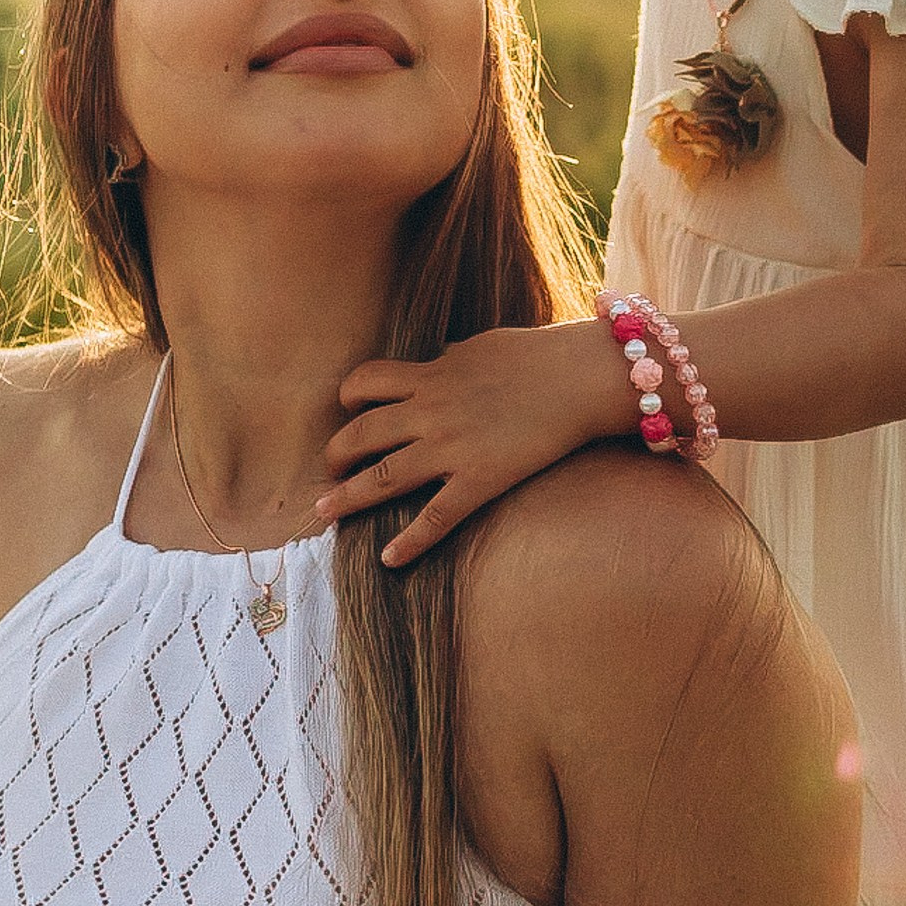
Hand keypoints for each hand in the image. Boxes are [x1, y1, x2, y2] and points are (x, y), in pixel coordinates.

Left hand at [319, 320, 635, 564]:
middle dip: (336, 454)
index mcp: (430, 375)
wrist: (579, 378)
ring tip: (327, 512)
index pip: (365, 382)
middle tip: (330, 469)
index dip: (348, 398)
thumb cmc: (537, 356)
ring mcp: (452, 448)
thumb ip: (451, 358)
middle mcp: (430, 411)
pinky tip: (388, 559)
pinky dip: (408, 542)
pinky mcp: (480, 479)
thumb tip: (440, 359)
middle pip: (360, 434)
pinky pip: (435, 518)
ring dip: (348, 497)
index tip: (349, 410)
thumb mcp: (481, 346)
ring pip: (382, 478)